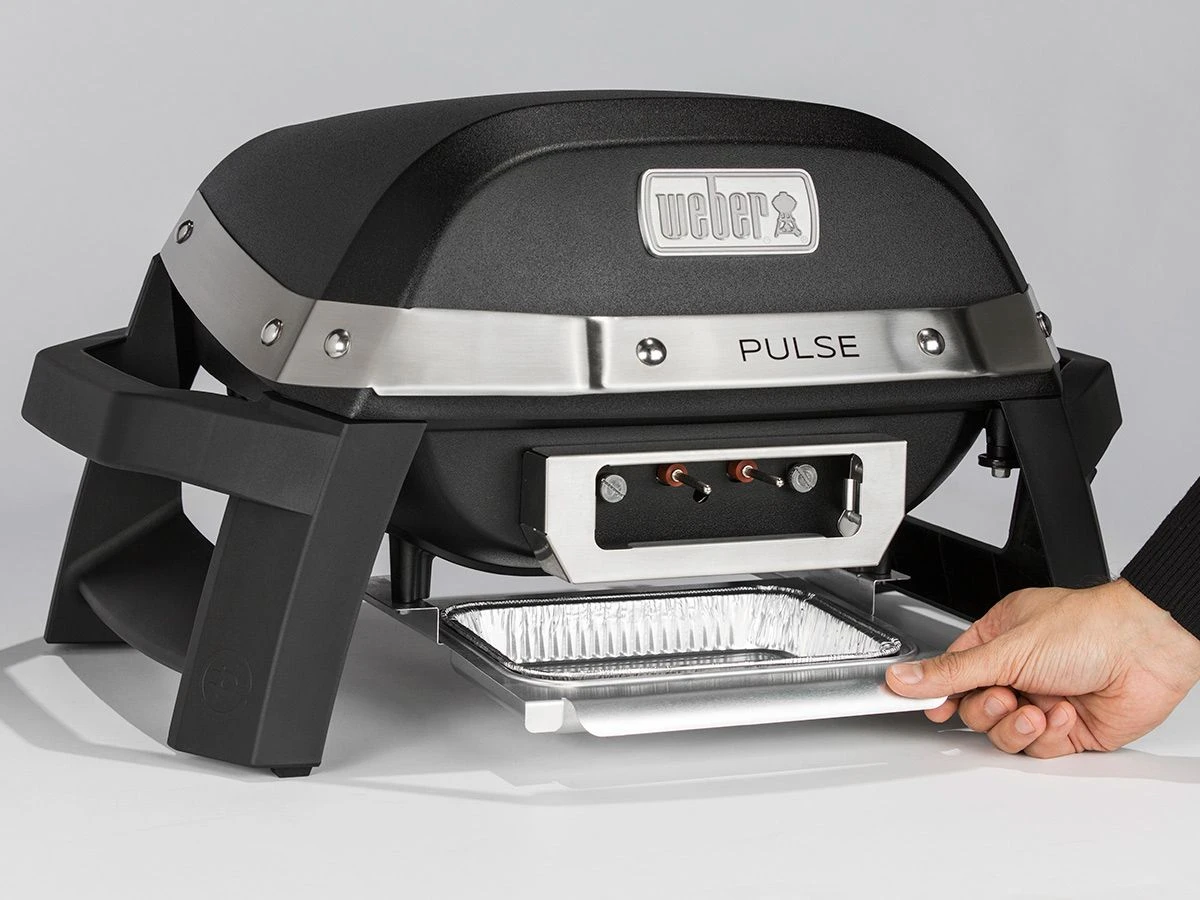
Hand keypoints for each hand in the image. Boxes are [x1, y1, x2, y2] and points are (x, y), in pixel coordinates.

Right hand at [886, 579, 1199, 756]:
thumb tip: (903, 679)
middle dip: (987, 708)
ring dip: (1017, 724)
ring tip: (1035, 707)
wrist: (1147, 650)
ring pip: (1004, 733)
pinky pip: (1038, 746)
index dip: (941, 693)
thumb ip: (951, 672)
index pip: (954, 671)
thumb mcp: (1006, 649)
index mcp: (999, 639)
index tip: (932, 708)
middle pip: (975, 709)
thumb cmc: (1088, 627)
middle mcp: (1020, 670)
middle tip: (1004, 696)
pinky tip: (1064, 711)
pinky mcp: (1068, 729)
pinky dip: (1048, 733)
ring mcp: (1043, 699)